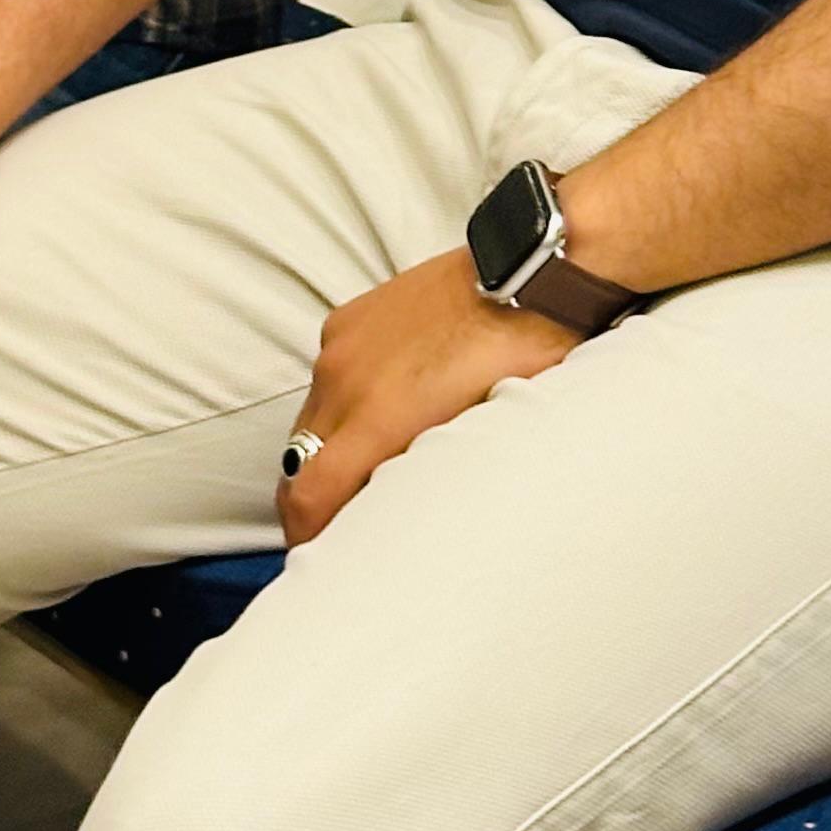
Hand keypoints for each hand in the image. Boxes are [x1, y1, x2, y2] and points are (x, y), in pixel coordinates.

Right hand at [279, 246, 574, 542]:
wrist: (531, 276)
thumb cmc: (520, 361)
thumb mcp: (475, 435)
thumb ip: (421, 472)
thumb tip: (397, 504)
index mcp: (376, 419)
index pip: (308, 497)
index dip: (306, 537)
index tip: (318, 553)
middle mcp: (345, 381)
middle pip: (299, 463)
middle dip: (314, 496)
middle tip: (341, 518)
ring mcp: (342, 345)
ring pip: (311, 417)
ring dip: (328, 444)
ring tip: (366, 458)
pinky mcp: (349, 317)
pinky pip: (329, 372)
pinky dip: (343, 395)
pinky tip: (379, 399)